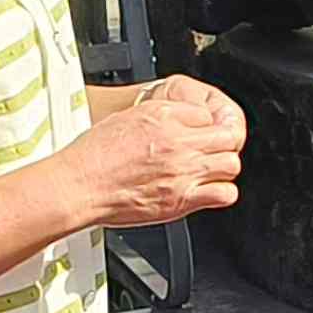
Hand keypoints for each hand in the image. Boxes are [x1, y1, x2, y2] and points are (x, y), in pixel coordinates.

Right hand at [63, 80, 244, 228]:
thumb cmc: (94, 155)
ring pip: (231, 163)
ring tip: (209, 172)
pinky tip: (208, 191)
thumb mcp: (127, 118)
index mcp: (163, 116)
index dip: (203, 125)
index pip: (206, 114)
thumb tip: (176, 121)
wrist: (81, 184)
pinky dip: (221, 193)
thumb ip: (158, 118)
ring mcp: (183, 171)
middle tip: (211, 152)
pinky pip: (225, 193)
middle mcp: (177, 141)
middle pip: (227, 137)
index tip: (198, 134)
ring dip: (223, 167)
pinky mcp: (182, 198)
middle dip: (221, 144)